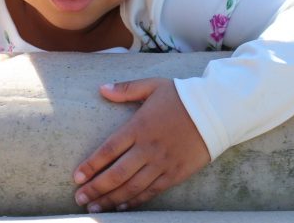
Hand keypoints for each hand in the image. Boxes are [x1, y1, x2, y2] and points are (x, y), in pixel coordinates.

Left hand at [72, 78, 210, 212]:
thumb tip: (102, 88)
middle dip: (95, 188)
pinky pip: (151, 192)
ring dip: (111, 199)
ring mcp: (162, 163)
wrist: (217, 110)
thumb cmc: (182, 96)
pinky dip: (135, 201)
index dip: (91, 165)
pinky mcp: (175, 174)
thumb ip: (126, 89)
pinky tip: (121, 208)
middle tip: (79, 198)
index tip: (76, 177)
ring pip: (131, 187)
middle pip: (116, 174)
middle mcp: (148, 148)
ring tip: (94, 208)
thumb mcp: (153, 85)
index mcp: (139, 126)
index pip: (108, 150)